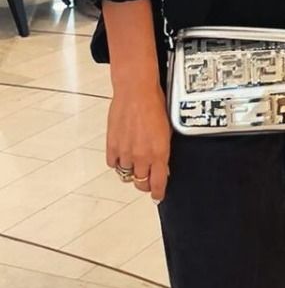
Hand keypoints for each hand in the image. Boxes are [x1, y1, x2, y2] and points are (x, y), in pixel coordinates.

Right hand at [106, 82, 171, 201]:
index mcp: (159, 152)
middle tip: (147, 177)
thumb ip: (163, 149)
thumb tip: (163, 163)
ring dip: (131, 169)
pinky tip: (123, 153)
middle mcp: (141, 155)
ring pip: (126, 173)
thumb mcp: (167, 129)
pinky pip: (113, 164)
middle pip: (140, 182)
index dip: (157, 193)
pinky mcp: (112, 145)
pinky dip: (117, 161)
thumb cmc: (155, 104)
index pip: (157, 183)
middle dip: (144, 182)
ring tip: (135, 159)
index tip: (157, 196)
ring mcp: (125, 152)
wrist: (136, 91)